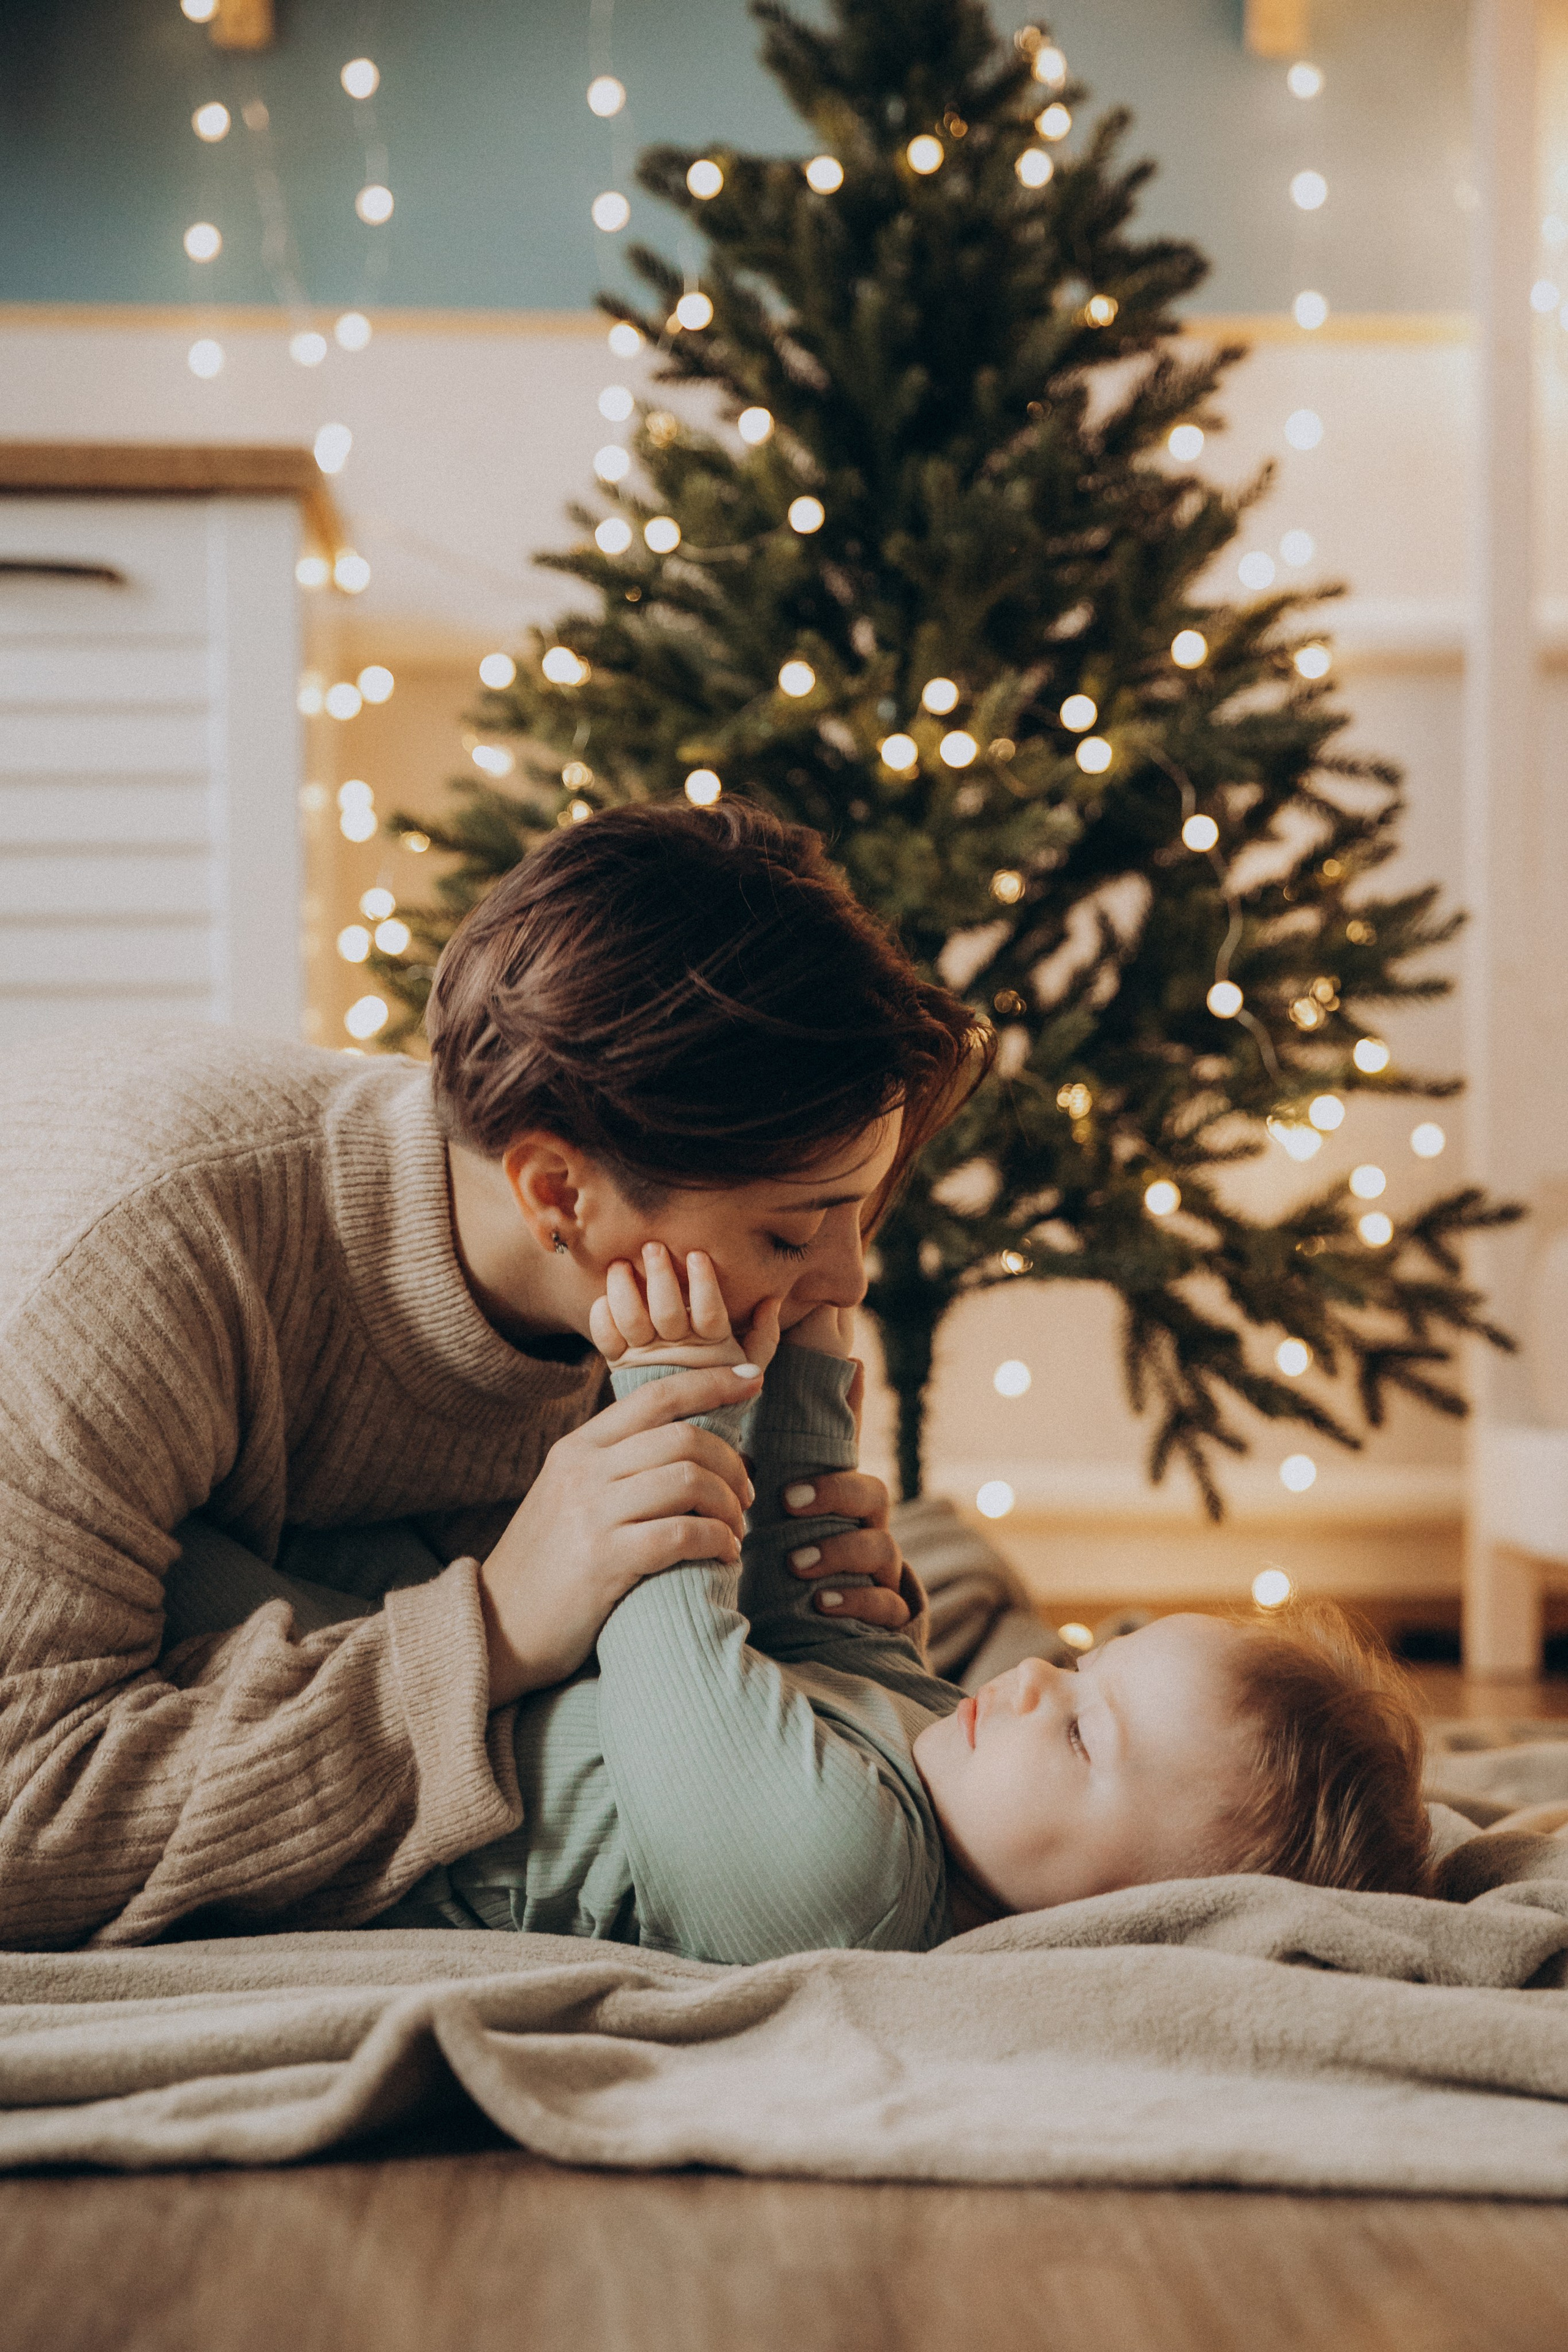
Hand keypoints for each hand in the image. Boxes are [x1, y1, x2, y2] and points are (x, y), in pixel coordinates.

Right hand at [477, 1363, 763, 1704]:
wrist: (497, 1629)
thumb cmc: (549, 1566)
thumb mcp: (570, 1497)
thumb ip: (617, 1466)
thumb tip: (689, 1444)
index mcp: (578, 1447)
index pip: (655, 1395)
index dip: (710, 1381)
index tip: (752, 1377)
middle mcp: (583, 1470)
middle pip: (683, 1437)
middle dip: (731, 1463)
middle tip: (745, 1494)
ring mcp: (590, 1513)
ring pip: (689, 1480)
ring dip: (728, 1505)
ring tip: (735, 1530)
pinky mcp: (602, 1560)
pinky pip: (682, 1534)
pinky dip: (716, 1541)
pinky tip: (723, 1555)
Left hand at [589, 1244, 781, 1372]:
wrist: (684, 1423)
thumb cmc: (719, 1382)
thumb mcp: (751, 1363)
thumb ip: (765, 1336)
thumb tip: (772, 1300)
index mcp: (712, 1346)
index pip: (710, 1313)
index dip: (703, 1285)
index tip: (697, 1256)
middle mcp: (677, 1349)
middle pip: (667, 1311)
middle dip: (661, 1277)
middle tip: (653, 1247)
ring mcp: (645, 1356)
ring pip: (632, 1319)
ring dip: (624, 1289)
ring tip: (621, 1265)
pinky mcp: (619, 1361)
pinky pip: (606, 1338)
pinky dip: (602, 1317)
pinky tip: (604, 1298)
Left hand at [778, 1306, 908, 1629]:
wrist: (806, 1629)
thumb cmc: (793, 1557)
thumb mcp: (780, 1508)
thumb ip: (775, 1458)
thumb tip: (753, 1394)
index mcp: (842, 1500)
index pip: (851, 1455)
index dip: (845, 1430)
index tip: (809, 1444)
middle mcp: (868, 1528)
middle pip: (874, 1494)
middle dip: (834, 1494)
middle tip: (788, 1503)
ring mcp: (882, 1570)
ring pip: (883, 1548)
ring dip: (838, 1552)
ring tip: (795, 1565)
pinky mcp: (886, 1612)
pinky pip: (888, 1604)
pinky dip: (859, 1601)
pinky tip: (824, 1603)